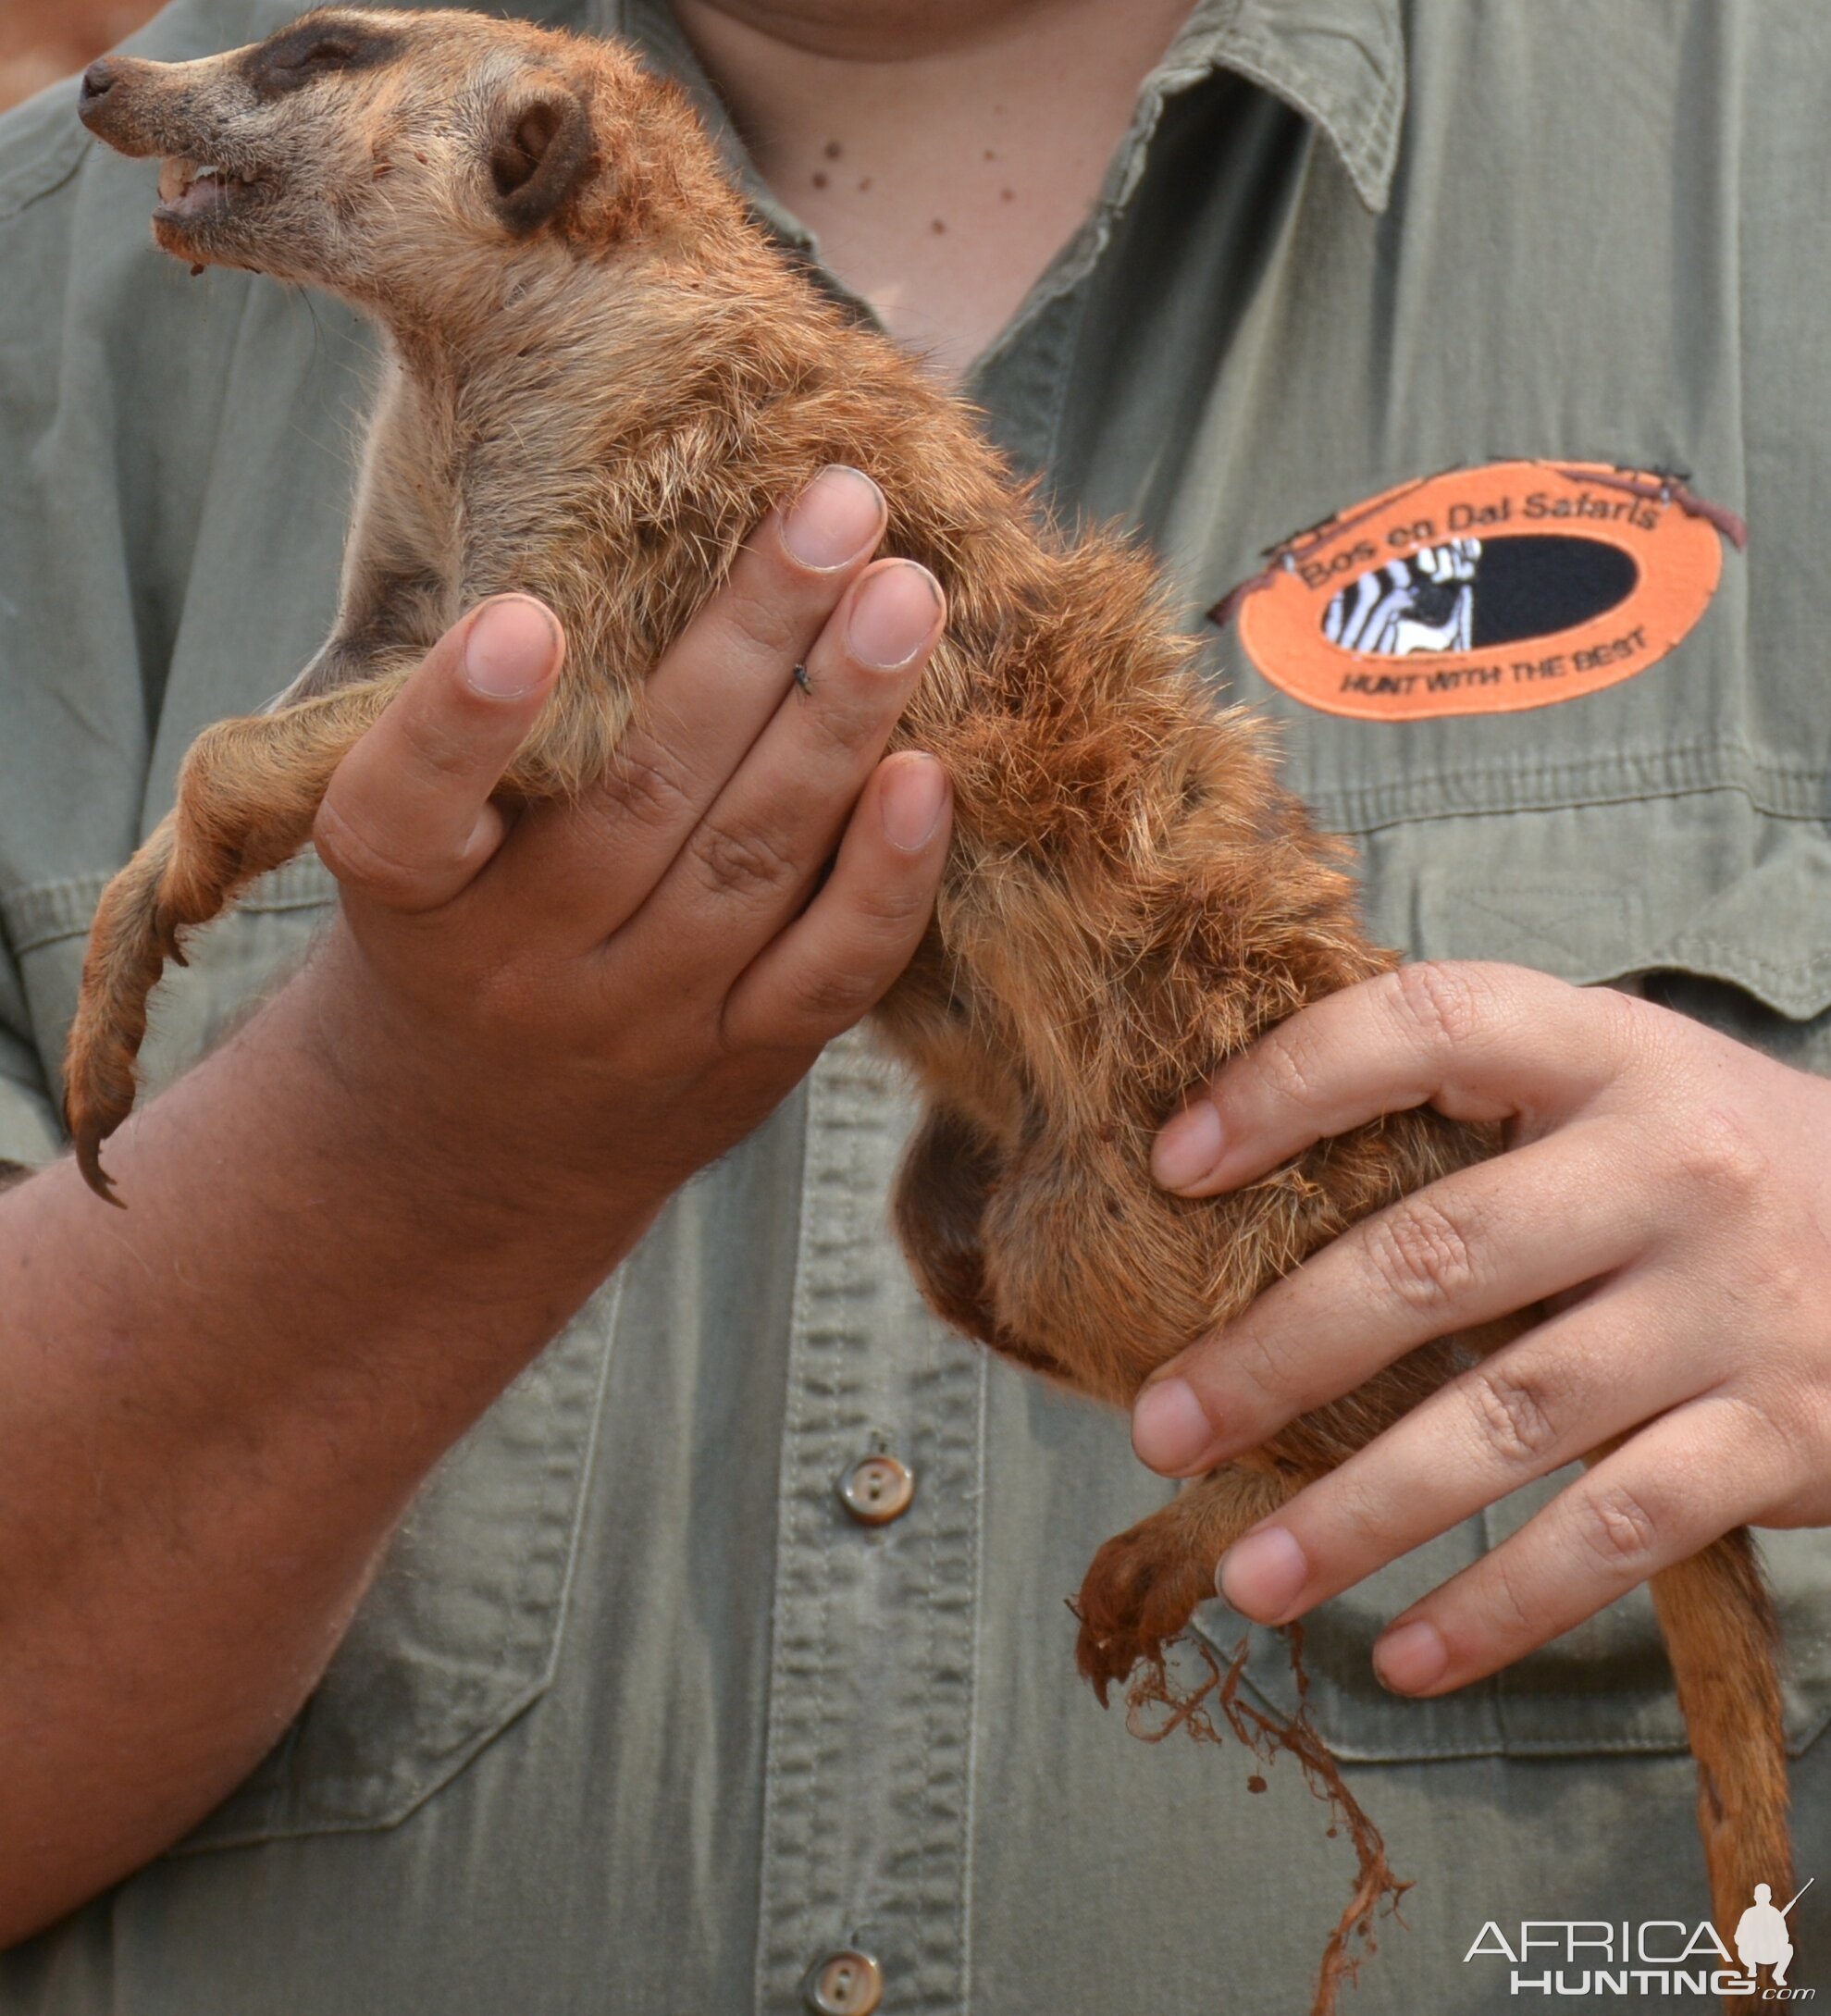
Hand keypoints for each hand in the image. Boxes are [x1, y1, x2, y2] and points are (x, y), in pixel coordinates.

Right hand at [303, 463, 950, 1236]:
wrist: (477, 1158)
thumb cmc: (453, 937)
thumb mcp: (416, 851)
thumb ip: (484, 740)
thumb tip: (643, 540)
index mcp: (409, 897)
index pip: (407, 811)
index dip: (464, 721)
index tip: (526, 617)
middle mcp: (520, 965)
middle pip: (640, 795)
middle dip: (752, 636)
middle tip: (835, 506)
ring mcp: (640, 1024)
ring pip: (749, 863)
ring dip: (839, 720)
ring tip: (906, 596)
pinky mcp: (742, 1066)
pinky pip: (829, 972)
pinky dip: (887, 877)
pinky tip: (932, 774)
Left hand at [1130, 961, 1830, 1695]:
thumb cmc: (1715, 1158)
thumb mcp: (1615, 1082)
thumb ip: (1471, 1106)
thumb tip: (1242, 1175)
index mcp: (1606, 1055)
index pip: (1427, 1028)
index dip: (1288, 1084)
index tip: (1171, 1163)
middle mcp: (1670, 1170)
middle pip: (1438, 1258)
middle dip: (1278, 1355)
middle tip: (1161, 1430)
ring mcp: (1727, 1308)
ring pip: (1508, 1420)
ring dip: (1361, 1513)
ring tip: (1246, 1576)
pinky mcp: (1780, 1435)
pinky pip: (1614, 1533)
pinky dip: (1502, 1605)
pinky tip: (1406, 1655)